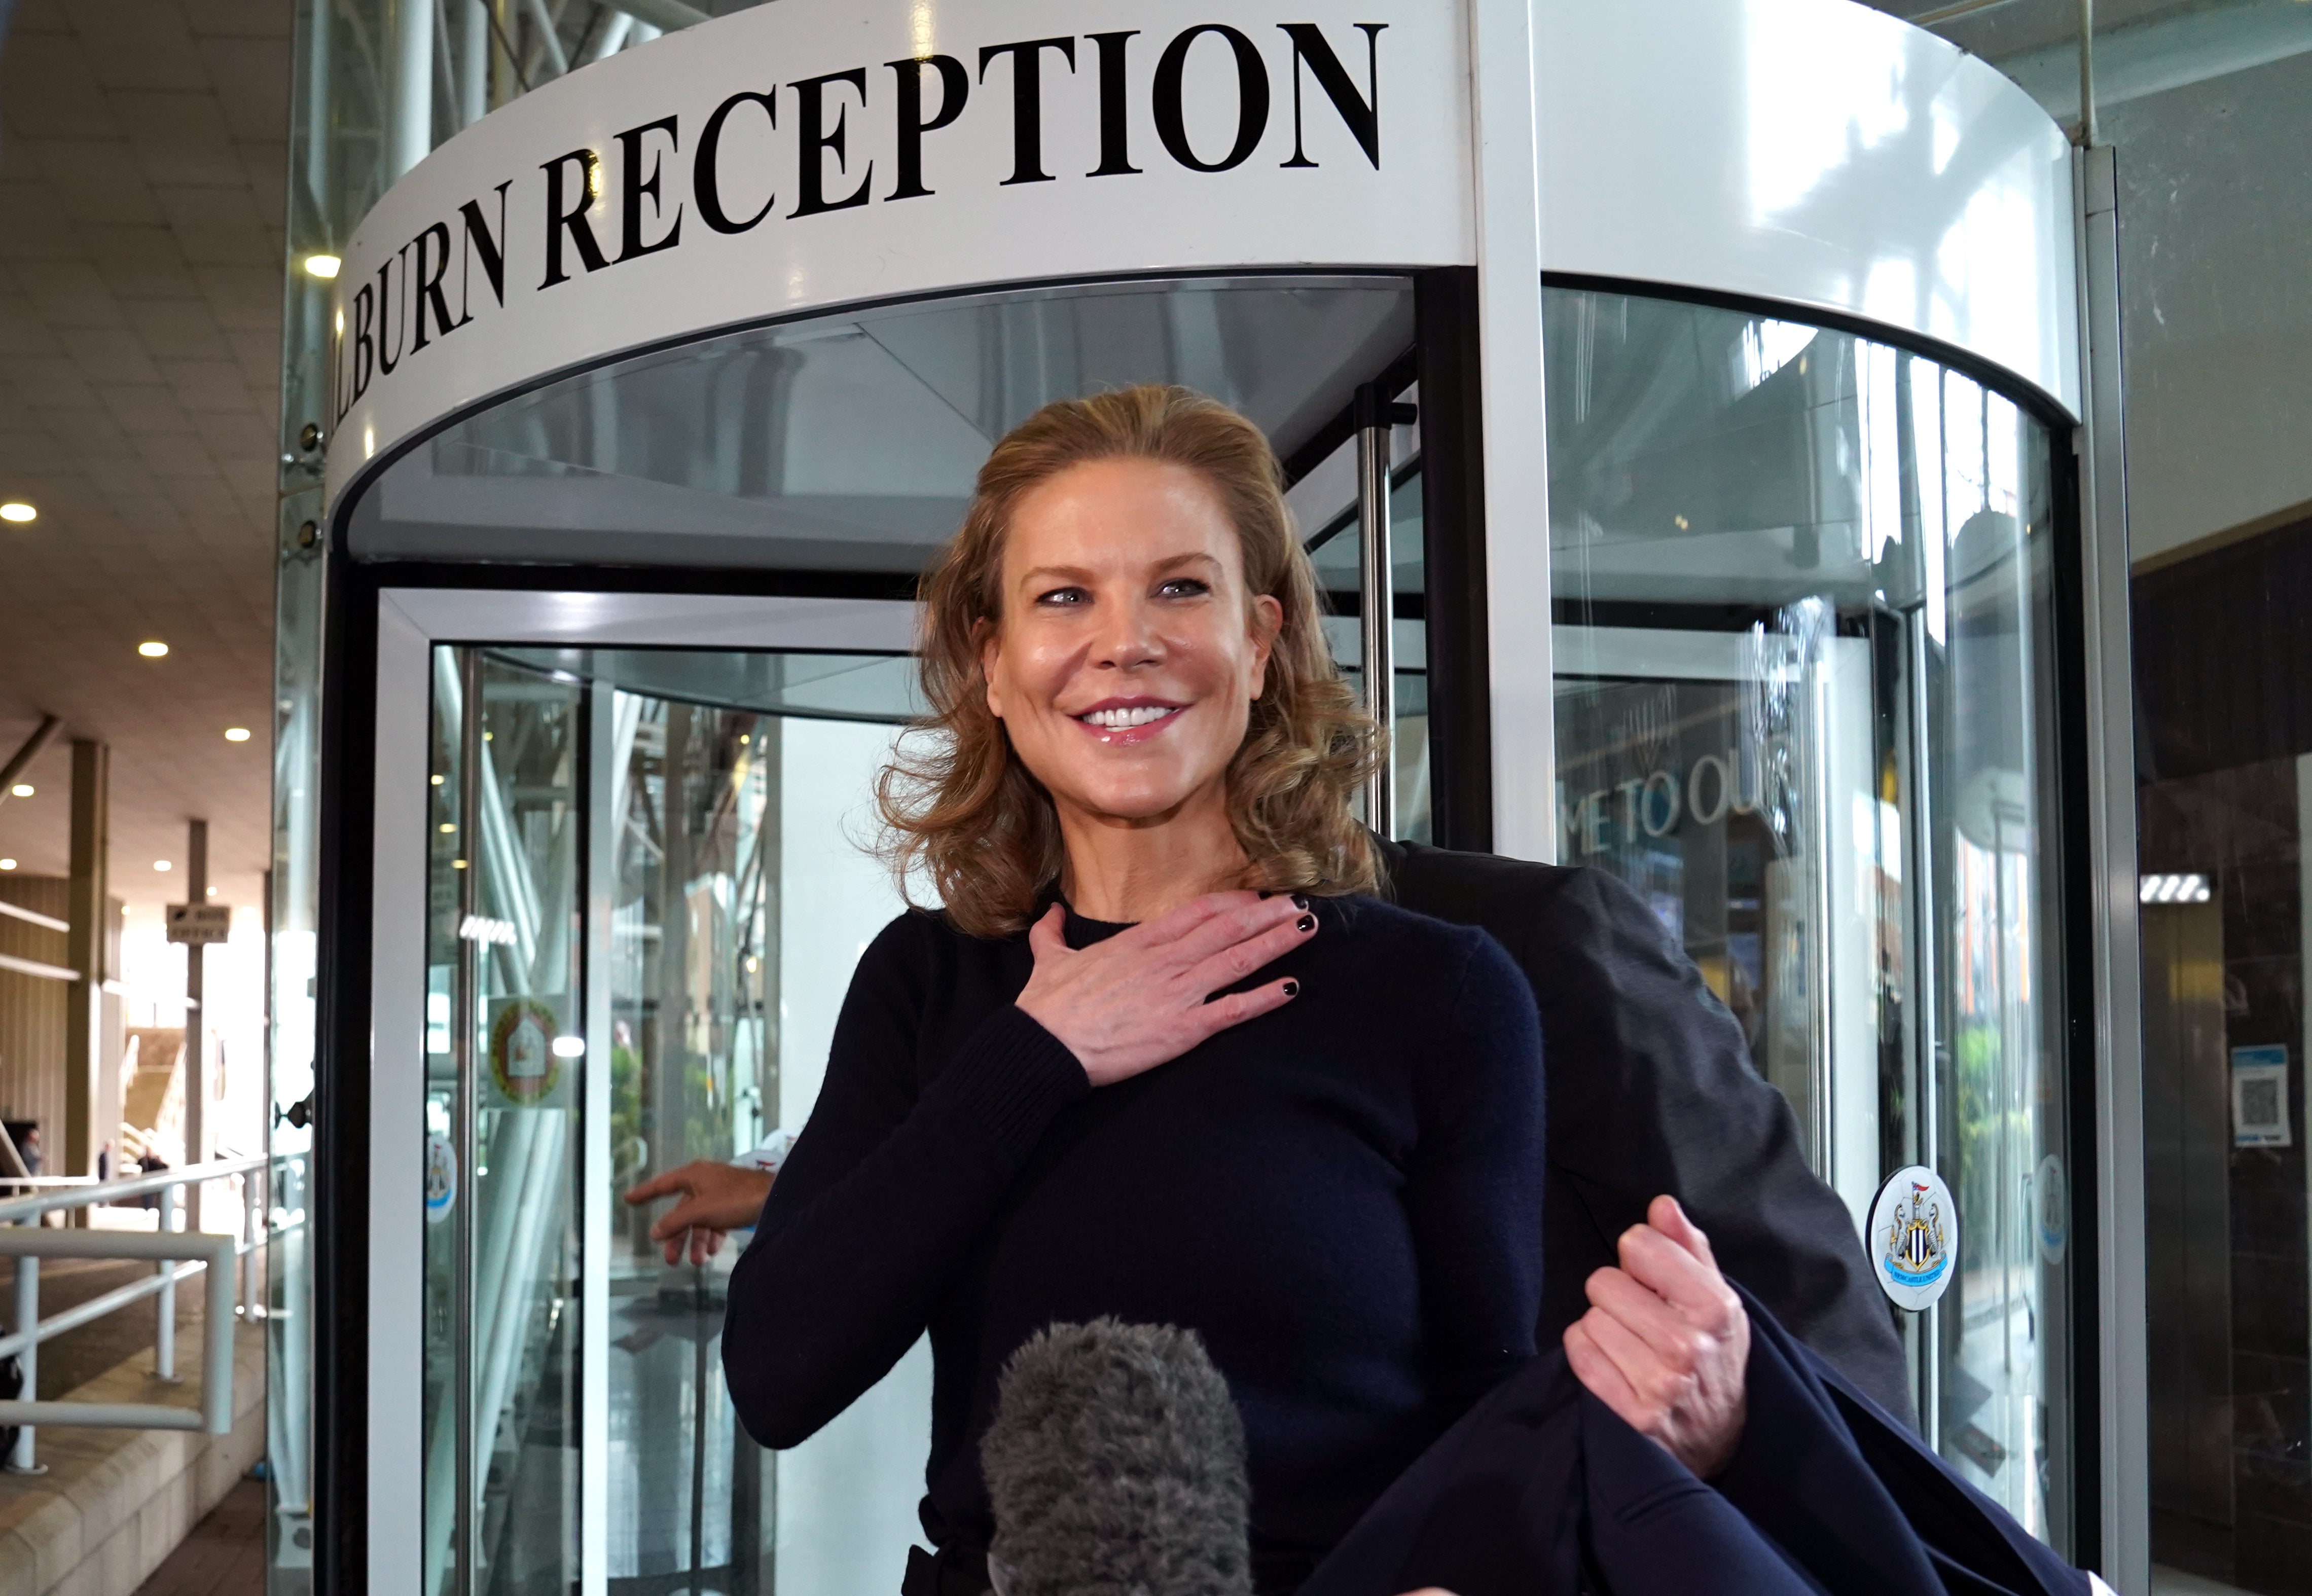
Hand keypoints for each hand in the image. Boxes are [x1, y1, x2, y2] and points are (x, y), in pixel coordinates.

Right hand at [623, 1160, 774, 1265]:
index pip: (662, 1185)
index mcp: (694, 1175)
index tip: (628, 1199)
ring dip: (697, 1242)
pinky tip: (713, 1251)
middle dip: (676, 1237)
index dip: (644, 1193)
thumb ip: (676, 1221)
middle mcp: (705, 1181)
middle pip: (681, 1212)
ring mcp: (720, 1193)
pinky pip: (715, 1222)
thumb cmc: (738, 1197)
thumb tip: (655, 1231)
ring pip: (699, 1220)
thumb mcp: (701, 1210)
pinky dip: (712, 1236)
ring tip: (699, 1261)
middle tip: (670, 1260)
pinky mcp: (734, 1204)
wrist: (776, 1197)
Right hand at [1016, 891, 1314, 1087]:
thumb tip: (1049, 912)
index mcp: (1137, 942)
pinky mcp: (1181, 1029)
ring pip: (1236, 960)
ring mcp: (1176, 993)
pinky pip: (1231, 1010)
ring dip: (1275, 942)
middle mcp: (1164, 961)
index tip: (1256, 895)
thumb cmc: (1046, 1006)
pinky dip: (1263, 998)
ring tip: (1306, 928)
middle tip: (1299, 902)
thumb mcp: (1049, 960)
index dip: (1231, 902)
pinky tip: (1290, 988)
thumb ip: (1051, 933)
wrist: (1044, 1045)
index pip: (1196, 912)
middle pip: (1226, 929)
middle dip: (1266, 914)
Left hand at [1563, 1194, 1748, 1477]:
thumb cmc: (1713, 1355)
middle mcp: (1689, 1345)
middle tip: (1643, 1320)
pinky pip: (1579, 1355)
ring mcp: (1661, 1385)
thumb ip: (1687, 1247)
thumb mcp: (1714, 1297)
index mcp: (1714, 1307)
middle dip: (1618, 1296)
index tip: (1654, 1281)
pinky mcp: (1633, 1416)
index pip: (1638, 1245)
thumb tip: (1661, 1206)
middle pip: (1604, 1282)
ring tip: (1634, 1346)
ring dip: (1604, 1328)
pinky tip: (1617, 1365)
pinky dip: (1589, 1355)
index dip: (1639, 1258)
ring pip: (1589, 1319)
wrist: (1722, 1436)